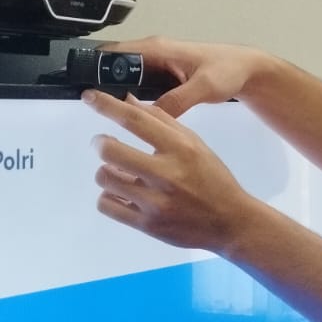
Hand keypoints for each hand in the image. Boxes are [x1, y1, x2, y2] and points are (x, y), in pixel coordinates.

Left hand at [82, 88, 256, 254]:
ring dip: (106, 170)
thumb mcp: (195, 144)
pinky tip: (121, 193)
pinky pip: (107, 205)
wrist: (231, 222)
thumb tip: (128, 101)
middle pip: (110, 150)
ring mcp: (155, 202)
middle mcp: (167, 174)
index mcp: (181, 149)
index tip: (89, 97)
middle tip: (105, 143)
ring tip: (119, 171)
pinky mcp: (147, 224)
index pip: (135, 120)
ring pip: (105, 177)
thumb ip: (162, 122)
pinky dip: (108, 196)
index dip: (107, 106)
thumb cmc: (213, 179)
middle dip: (100, 143)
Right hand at [96, 36, 262, 117]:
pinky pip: (140, 88)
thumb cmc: (229, 69)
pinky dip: (133, 100)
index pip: (113, 53)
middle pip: (114, 68)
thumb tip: (152, 115)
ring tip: (107, 117)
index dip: (95, 69)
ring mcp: (158, 67)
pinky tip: (131, 119)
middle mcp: (153, 54)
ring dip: (117, 94)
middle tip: (94, 111)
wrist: (248, 71)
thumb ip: (179, 100)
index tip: (85, 90)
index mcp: (157, 49)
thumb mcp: (204, 86)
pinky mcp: (164, 79)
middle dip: (103, 86)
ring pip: (126, 79)